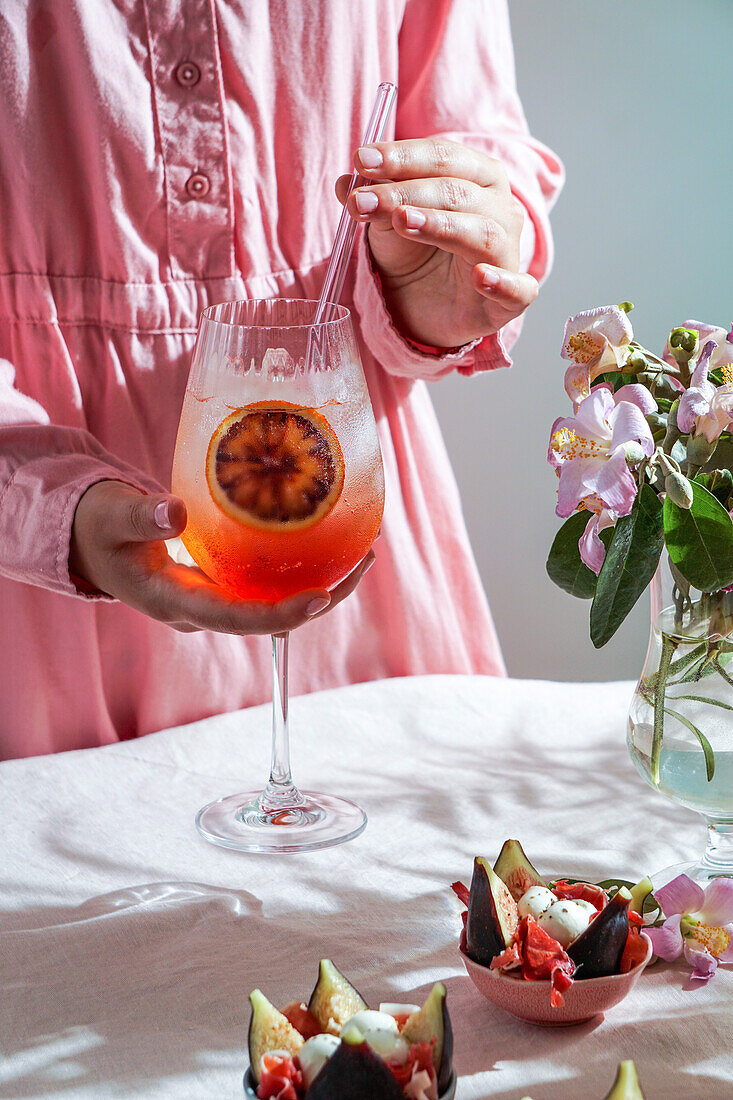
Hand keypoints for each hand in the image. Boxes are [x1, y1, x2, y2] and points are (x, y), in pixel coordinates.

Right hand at [69, 481, 373, 633]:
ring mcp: (216, 601)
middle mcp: (203, 610)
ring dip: (322, 585)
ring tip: (365, 552)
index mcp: (176, 602)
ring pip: (276, 605)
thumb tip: (177, 512)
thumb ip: (141, 516)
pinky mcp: (224, 585)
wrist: (92, 541)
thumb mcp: (113, 517)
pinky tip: (332, 544)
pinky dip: (301, 569)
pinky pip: (269, 586)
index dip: (281, 614)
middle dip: (321, 599)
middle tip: (364, 561)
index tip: (321, 597)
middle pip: (271, 619)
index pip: (237, 619)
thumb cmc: (100, 526)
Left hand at [336, 138, 537, 347]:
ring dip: (441, 225)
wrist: (428, 310)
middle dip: (405, 192)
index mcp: (479, 177)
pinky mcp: (511, 300)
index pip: (444, 157)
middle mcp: (501, 209)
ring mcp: (508, 254)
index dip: (402, 156)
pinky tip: (479, 277)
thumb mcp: (389, 223)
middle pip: (457, 192)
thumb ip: (373, 199)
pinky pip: (518, 289)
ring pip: (482, 233)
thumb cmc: (418, 255)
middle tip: (361, 201)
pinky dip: (502, 282)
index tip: (361, 160)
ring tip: (402, 221)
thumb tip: (344, 183)